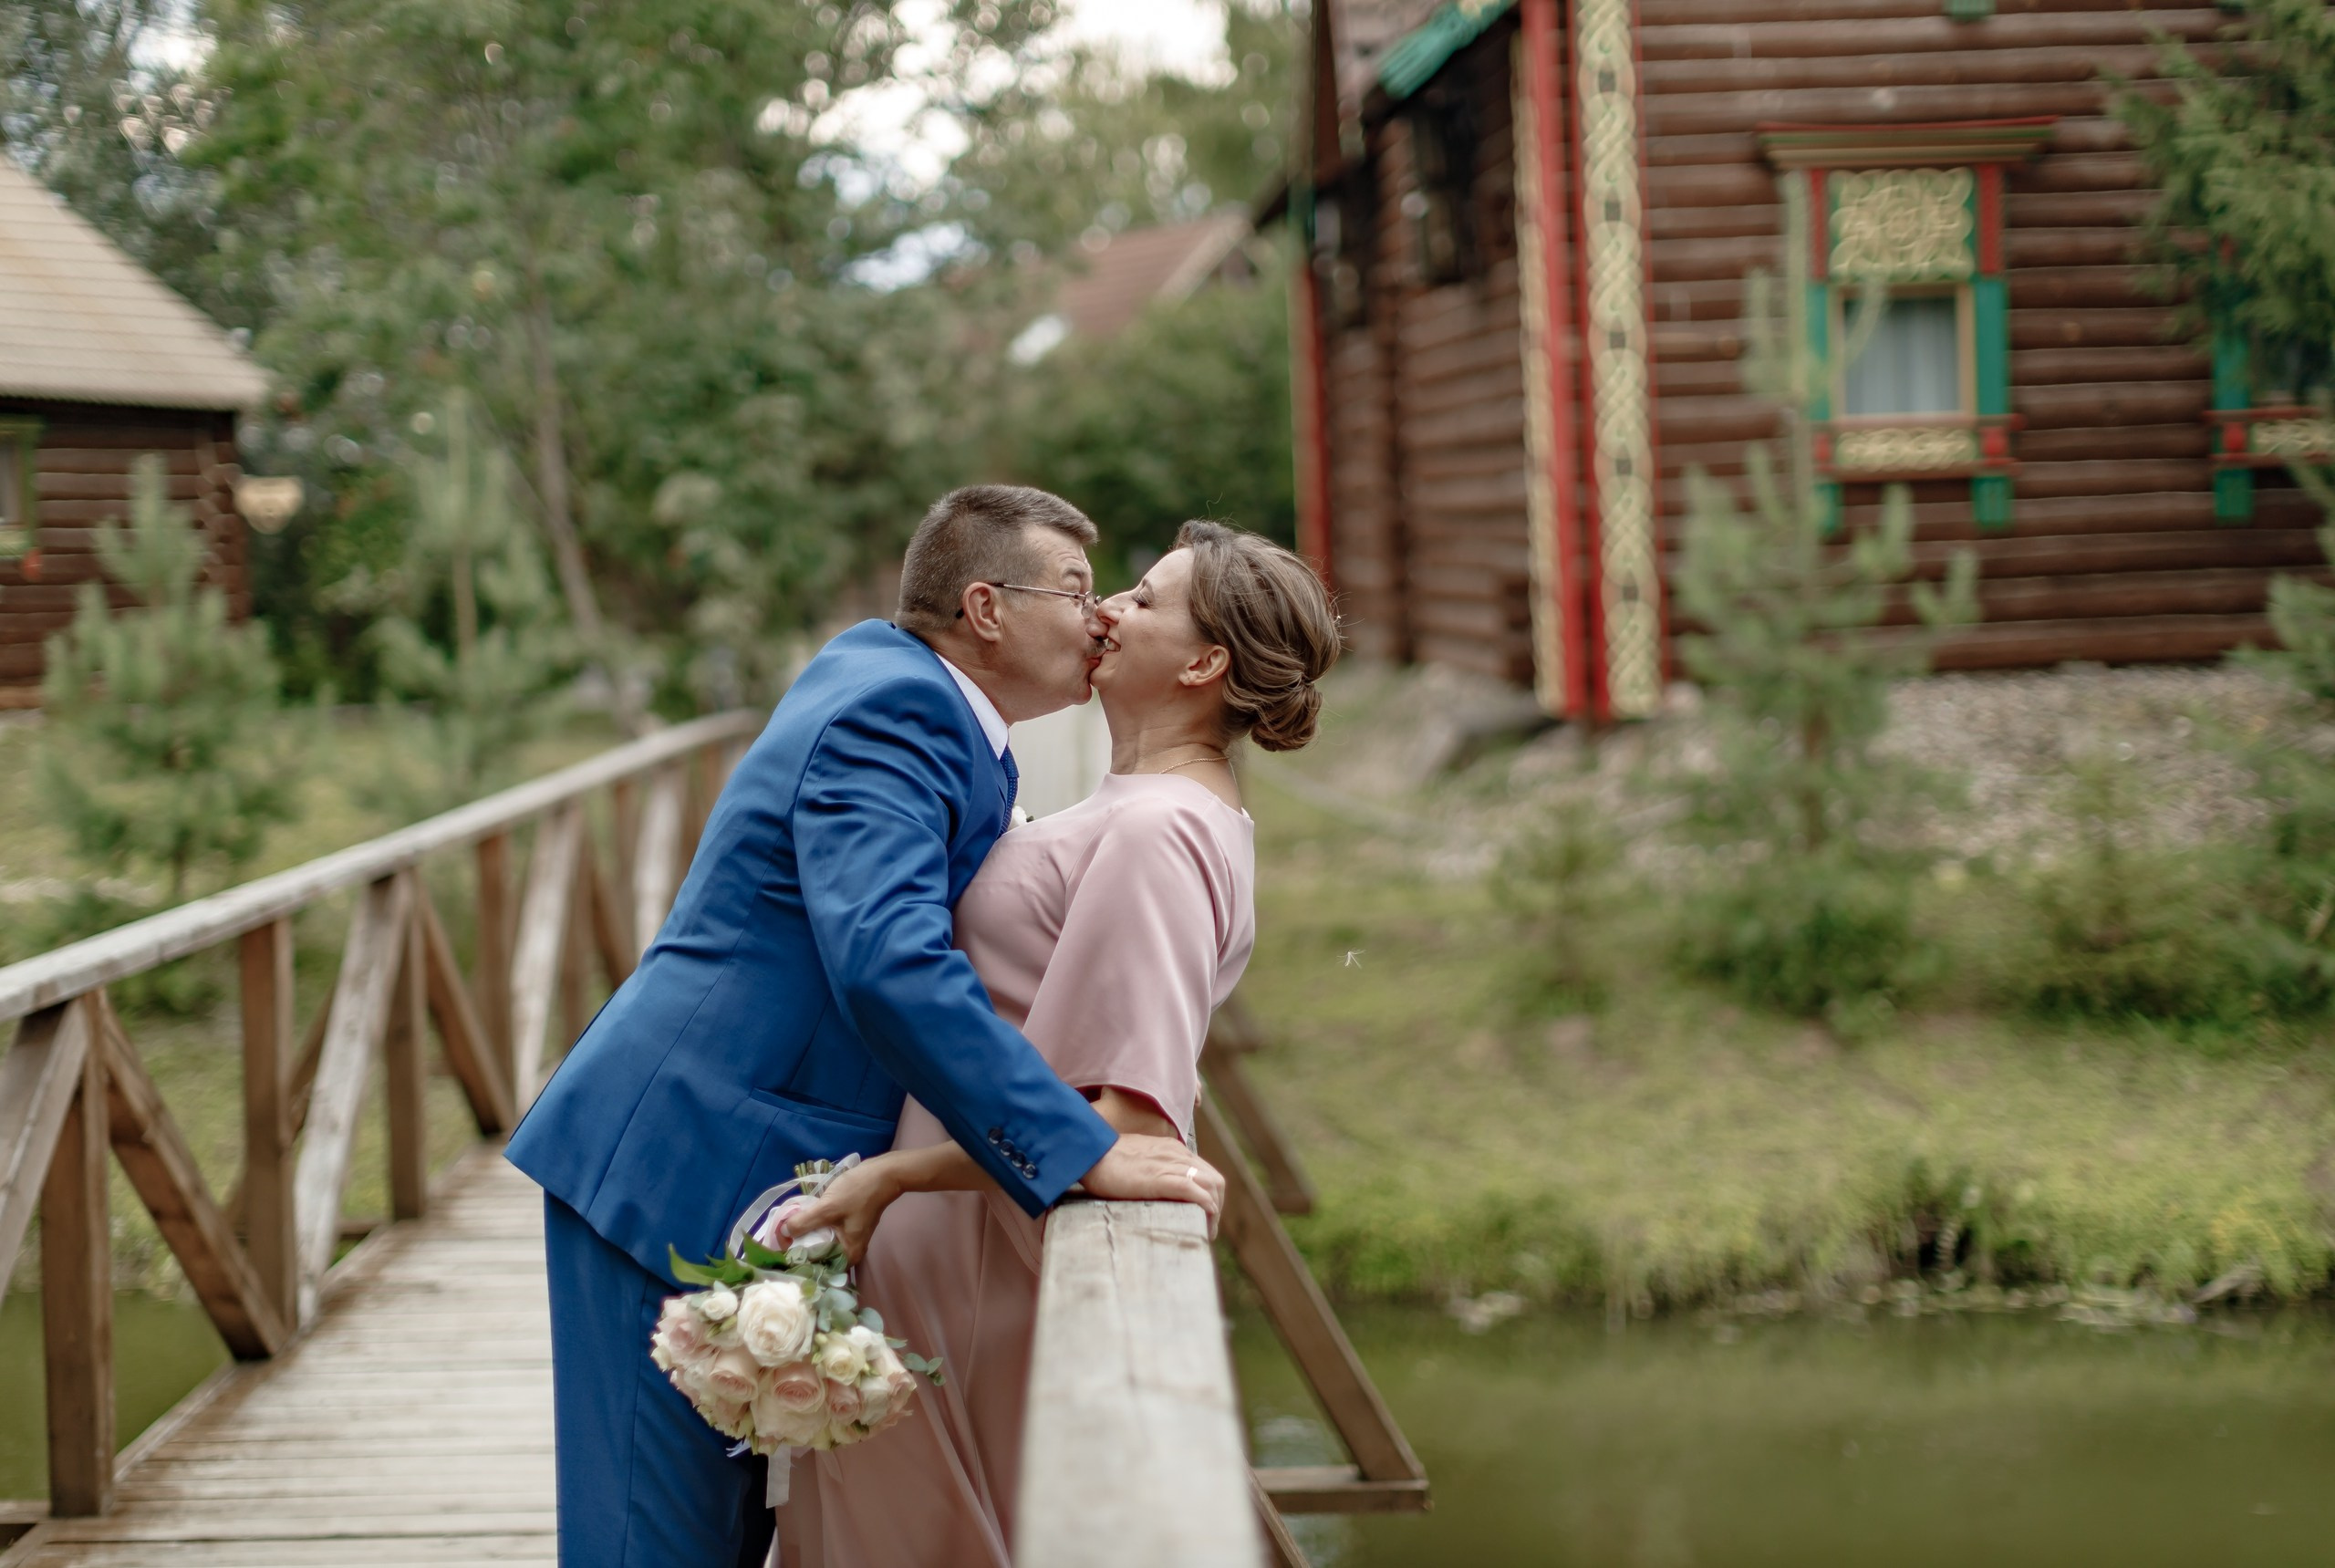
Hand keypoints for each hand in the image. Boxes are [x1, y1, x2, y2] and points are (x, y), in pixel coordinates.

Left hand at [778, 1156, 900, 1265]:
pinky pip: (825, 1231)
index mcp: (847, 1255)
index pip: (816, 1267)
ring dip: (805, 1236)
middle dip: (798, 1248)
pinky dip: (814, 1227)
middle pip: (817, 1256)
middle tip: (778, 1239)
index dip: (796, 1260)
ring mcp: (848, 1238)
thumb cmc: (858, 1193)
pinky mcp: (846, 1226)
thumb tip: (782, 1233)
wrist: (882, 1174)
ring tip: (786, 1229)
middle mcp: (848, 1252)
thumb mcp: (827, 1208)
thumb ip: (803, 1223)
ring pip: (820, 1243)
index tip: (778, 1251)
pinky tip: (802, 1219)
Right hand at [1079, 1134, 1224, 1235]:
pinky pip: (1194, 1190)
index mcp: (1172, 1150)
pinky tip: (1203, 1220)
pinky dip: (1205, 1206)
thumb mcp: (1136, 1160)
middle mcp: (1177, 1155)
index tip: (1203, 1215)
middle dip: (1217, 1206)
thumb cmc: (1104, 1159)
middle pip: (1215, 1181)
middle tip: (1208, 1228)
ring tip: (1206, 1232)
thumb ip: (1150, 1170)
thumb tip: (1151, 1190)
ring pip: (1211, 1185)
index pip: (1206, 1173)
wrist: (1088, 1151)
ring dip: (1214, 1211)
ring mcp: (1170, 1165)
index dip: (1210, 1196)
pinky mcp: (1160, 1178)